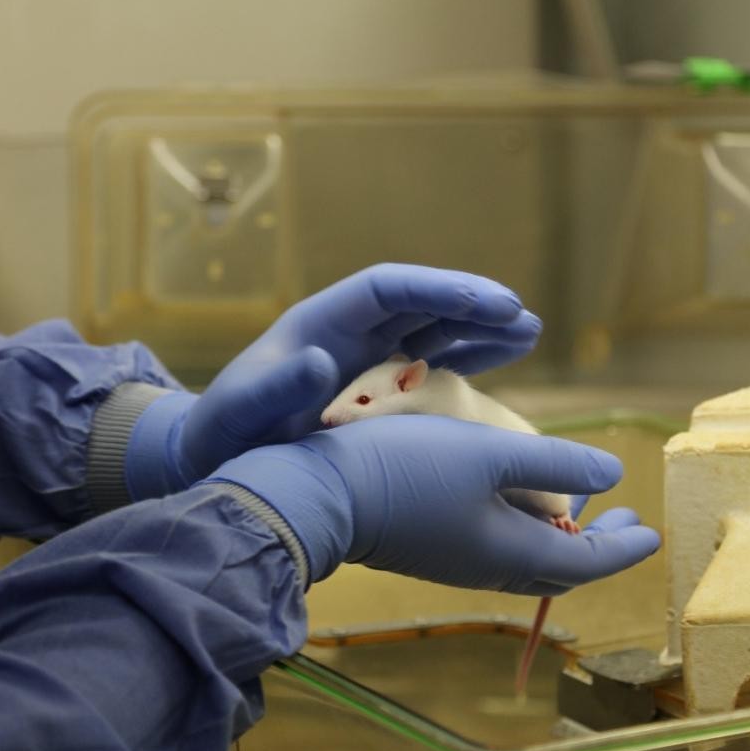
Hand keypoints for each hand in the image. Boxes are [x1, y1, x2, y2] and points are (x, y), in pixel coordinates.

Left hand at [127, 265, 541, 497]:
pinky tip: (507, 357)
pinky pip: (434, 363)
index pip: (388, 290)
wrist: (218, 461)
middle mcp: (351, 333)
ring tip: (530, 329)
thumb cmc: (224, 435)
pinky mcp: (381, 389)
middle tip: (520, 315)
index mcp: (322, 324)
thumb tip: (319, 358)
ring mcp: (370, 359)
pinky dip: (470, 358)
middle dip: (471, 304)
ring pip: (436, 329)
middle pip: (422, 303)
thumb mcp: (239, 413)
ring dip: (481, 328)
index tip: (485, 301)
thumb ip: (274, 388)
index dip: (438, 289)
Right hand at [207, 415, 661, 592]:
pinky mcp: (430, 546)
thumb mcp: (489, 455)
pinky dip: (524, 527)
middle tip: (626, 521)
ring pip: (526, 557)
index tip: (652, 531)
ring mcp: (456, 559)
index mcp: (510, 550)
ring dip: (561, 535)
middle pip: (558, 566)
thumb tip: (614, 474)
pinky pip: (496, 546)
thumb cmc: (406, 471)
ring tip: (578, 505)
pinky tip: (516, 497)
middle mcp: (486, 566)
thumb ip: (555, 465)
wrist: (319, 495)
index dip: (623, 546)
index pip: (585, 561)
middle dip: (598, 545)